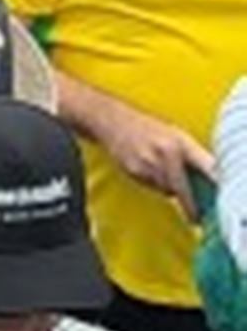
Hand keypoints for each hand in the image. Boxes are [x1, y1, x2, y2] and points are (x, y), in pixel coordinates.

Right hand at [94, 95, 214, 213]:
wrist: (114, 122)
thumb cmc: (147, 128)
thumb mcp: (176, 135)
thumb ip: (193, 154)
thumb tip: (208, 175)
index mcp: (180, 142)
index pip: (204, 168)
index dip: (212, 183)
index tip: (216, 200)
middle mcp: (165, 153)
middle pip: (182, 187)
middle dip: (187, 199)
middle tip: (192, 209)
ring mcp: (148, 164)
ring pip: (166, 189)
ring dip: (169, 188)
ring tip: (163, 173)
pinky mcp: (134, 172)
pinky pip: (151, 186)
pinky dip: (154, 184)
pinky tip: (149, 170)